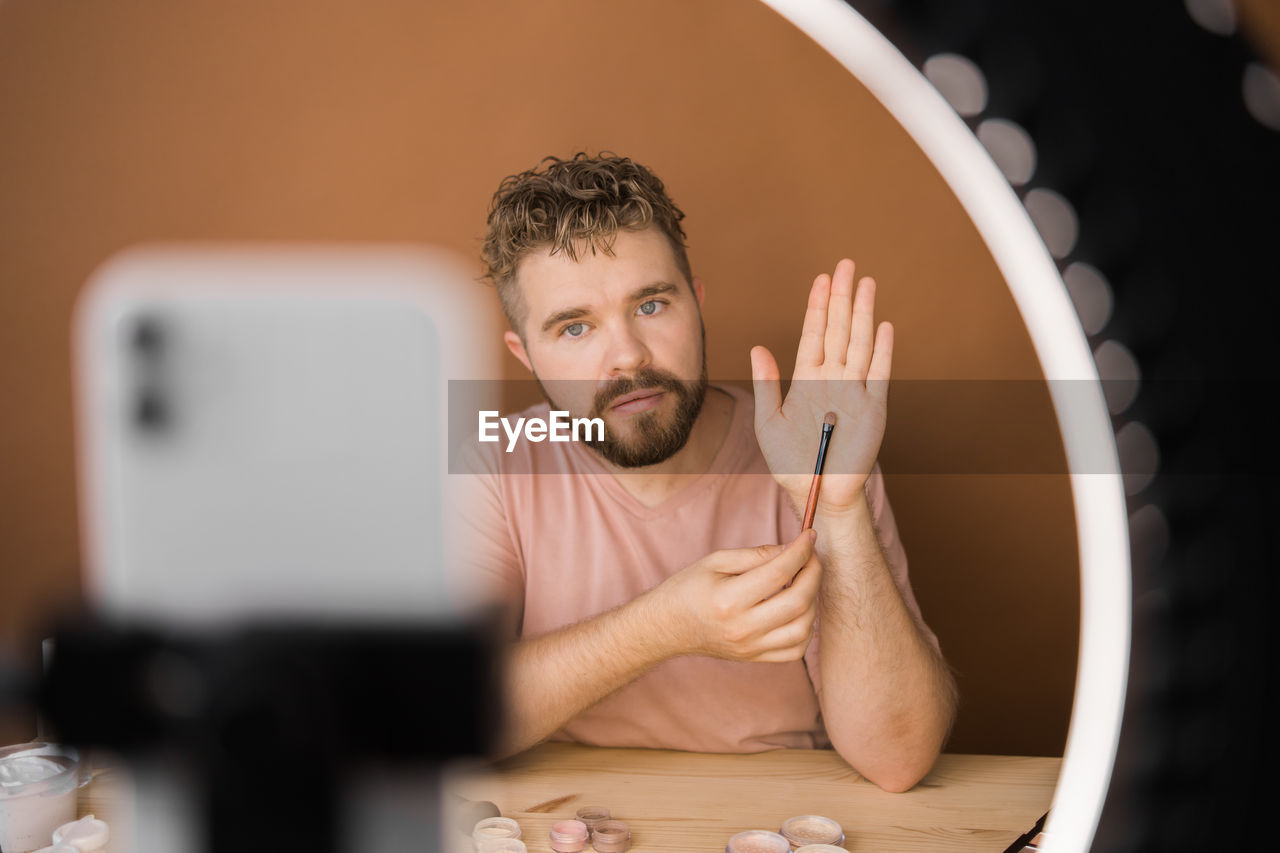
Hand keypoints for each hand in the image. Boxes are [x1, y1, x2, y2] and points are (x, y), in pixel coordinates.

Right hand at [646, 531, 821, 662]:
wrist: (666, 627)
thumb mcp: (715, 561)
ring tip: (804, 582)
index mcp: (728, 599)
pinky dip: (806, 629)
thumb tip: (792, 549)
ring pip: (803, 628)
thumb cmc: (688, 589)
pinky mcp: (755, 658)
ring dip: (813, 601)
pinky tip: (798, 610)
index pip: (779, 572)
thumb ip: (755, 555)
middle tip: (811, 557)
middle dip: (814, 573)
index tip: (809, 536)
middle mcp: (742, 627)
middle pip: (798, 601)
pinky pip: (796, 650)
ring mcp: (750, 647)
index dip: (801, 551)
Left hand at [751, 259, 891, 515]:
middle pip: (839, 329)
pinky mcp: (874, 408)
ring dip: (863, 313)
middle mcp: (833, 380)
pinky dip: (882, 350)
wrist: (818, 493)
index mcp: (808, 380)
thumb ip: (768, 384)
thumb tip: (758, 348)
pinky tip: (884, 326)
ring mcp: (855, 391)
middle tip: (845, 265)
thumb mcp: (770, 421)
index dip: (818, 306)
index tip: (821, 279)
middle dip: (842, 297)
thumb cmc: (791, 462)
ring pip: (860, 342)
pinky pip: (879, 374)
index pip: (814, 334)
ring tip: (866, 283)